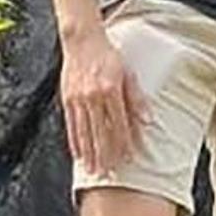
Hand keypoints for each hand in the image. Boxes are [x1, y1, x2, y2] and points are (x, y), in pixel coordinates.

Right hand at [59, 27, 143, 175]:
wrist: (82, 39)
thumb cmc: (109, 55)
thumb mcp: (128, 72)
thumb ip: (137, 98)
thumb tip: (149, 121)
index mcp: (111, 89)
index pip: (119, 123)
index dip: (124, 143)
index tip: (129, 160)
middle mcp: (93, 96)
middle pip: (100, 132)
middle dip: (105, 156)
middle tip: (110, 175)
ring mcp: (78, 99)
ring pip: (84, 132)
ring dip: (89, 154)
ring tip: (93, 172)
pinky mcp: (67, 99)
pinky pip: (71, 125)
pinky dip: (74, 141)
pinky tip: (78, 155)